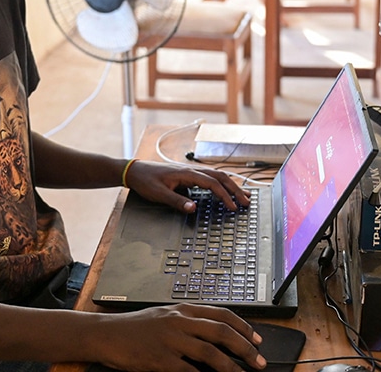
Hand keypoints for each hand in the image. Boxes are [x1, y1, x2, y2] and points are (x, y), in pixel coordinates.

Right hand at [91, 304, 264, 371]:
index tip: (258, 340)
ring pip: (211, 353)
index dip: (244, 328)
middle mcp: (180, 321)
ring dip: (231, 367)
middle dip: (245, 348)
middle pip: (222, 332)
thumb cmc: (135, 328)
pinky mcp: (160, 358)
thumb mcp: (165, 317)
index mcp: (183, 309)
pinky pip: (189, 370)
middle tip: (259, 361)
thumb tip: (216, 334)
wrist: (106, 334)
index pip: (223, 315)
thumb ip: (189, 322)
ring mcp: (171, 339)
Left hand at [124, 160, 250, 211]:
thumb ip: (177, 201)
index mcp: (186, 174)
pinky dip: (220, 184)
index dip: (224, 195)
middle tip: (246, 201)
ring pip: (216, 176)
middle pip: (219, 177)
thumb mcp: (159, 194)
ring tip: (241, 196)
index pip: (212, 183)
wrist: (134, 171)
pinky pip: (209, 178)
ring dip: (230, 185)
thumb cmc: (145, 181)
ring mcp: (190, 172)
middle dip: (234, 189)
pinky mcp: (187, 175)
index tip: (232, 206)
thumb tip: (193, 208)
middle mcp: (191, 170)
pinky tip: (224, 191)